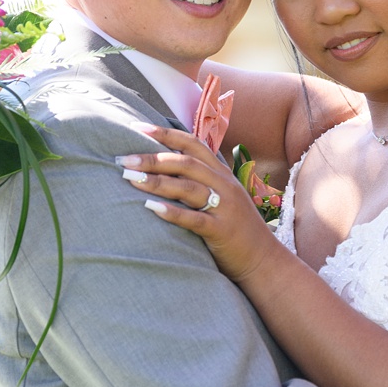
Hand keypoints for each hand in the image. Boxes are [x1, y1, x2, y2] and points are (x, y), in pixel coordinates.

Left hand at [123, 124, 281, 283]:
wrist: (263, 260)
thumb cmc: (236, 229)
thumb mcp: (223, 197)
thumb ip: (202, 181)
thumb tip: (165, 168)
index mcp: (222, 174)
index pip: (193, 144)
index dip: (165, 134)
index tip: (137, 127)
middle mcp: (224, 185)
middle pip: (185, 163)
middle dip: (152, 159)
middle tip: (123, 160)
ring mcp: (225, 206)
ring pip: (187, 187)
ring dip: (156, 181)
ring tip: (129, 179)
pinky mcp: (221, 230)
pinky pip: (194, 218)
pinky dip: (172, 212)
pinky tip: (151, 207)